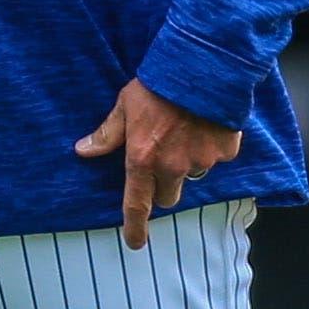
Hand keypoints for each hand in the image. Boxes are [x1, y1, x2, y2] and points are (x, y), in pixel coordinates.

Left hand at [75, 78, 240, 251]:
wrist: (201, 66)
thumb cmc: (158, 84)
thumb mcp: (124, 106)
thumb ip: (108, 134)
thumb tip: (83, 150)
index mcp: (143, 159)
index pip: (137, 204)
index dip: (135, 227)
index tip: (135, 243)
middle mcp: (172, 166)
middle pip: (168, 196)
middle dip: (165, 185)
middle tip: (164, 158)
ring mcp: (201, 160)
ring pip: (193, 175)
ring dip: (189, 162)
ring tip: (187, 129)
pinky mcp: (225, 151)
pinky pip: (218, 157)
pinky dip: (213, 145)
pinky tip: (208, 122)